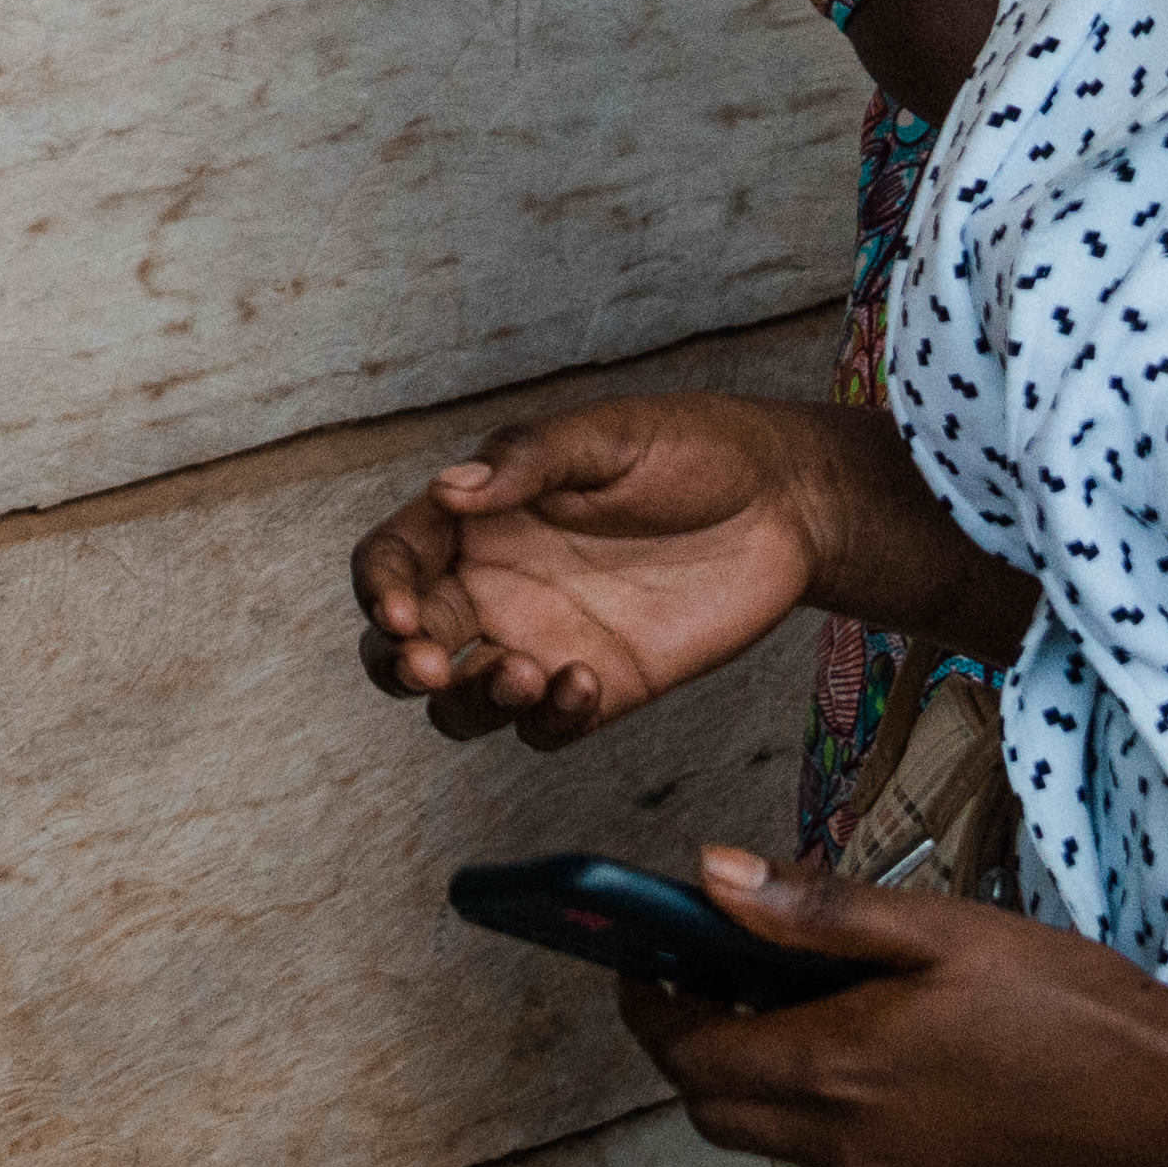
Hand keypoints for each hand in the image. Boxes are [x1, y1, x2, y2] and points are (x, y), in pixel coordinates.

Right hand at [351, 395, 830, 740]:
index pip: (391, 559)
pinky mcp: (597, 688)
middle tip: (434, 665)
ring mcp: (541, 642)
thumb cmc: (693, 449)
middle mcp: (494, 587)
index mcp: (477, 519)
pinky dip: (549, 720)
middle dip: (400, 665)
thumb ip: (528, 463)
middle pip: (403, 648)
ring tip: (526, 673)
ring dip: (472, 703)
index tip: (402, 612)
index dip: (379, 588)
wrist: (788, 503)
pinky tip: (587, 683)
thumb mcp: (607, 435)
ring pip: (461, 706)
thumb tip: (448, 491)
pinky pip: (544, 730)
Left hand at [624, 855, 1167, 1166]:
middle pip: (712, 1108)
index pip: (686, 1052)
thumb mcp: (939, 930)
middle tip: (703, 974)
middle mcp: (845, 1144)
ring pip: (768, 1139)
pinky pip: (833, 1161)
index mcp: (835, 1071)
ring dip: (750, 1079)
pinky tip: (863, 1054)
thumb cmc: (1069, 1007)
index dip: (648, 1003)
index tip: (641, 955)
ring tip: (785, 1002)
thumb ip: (814, 911)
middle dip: (686, 1045)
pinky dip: (812, 1112)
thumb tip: (709, 878)